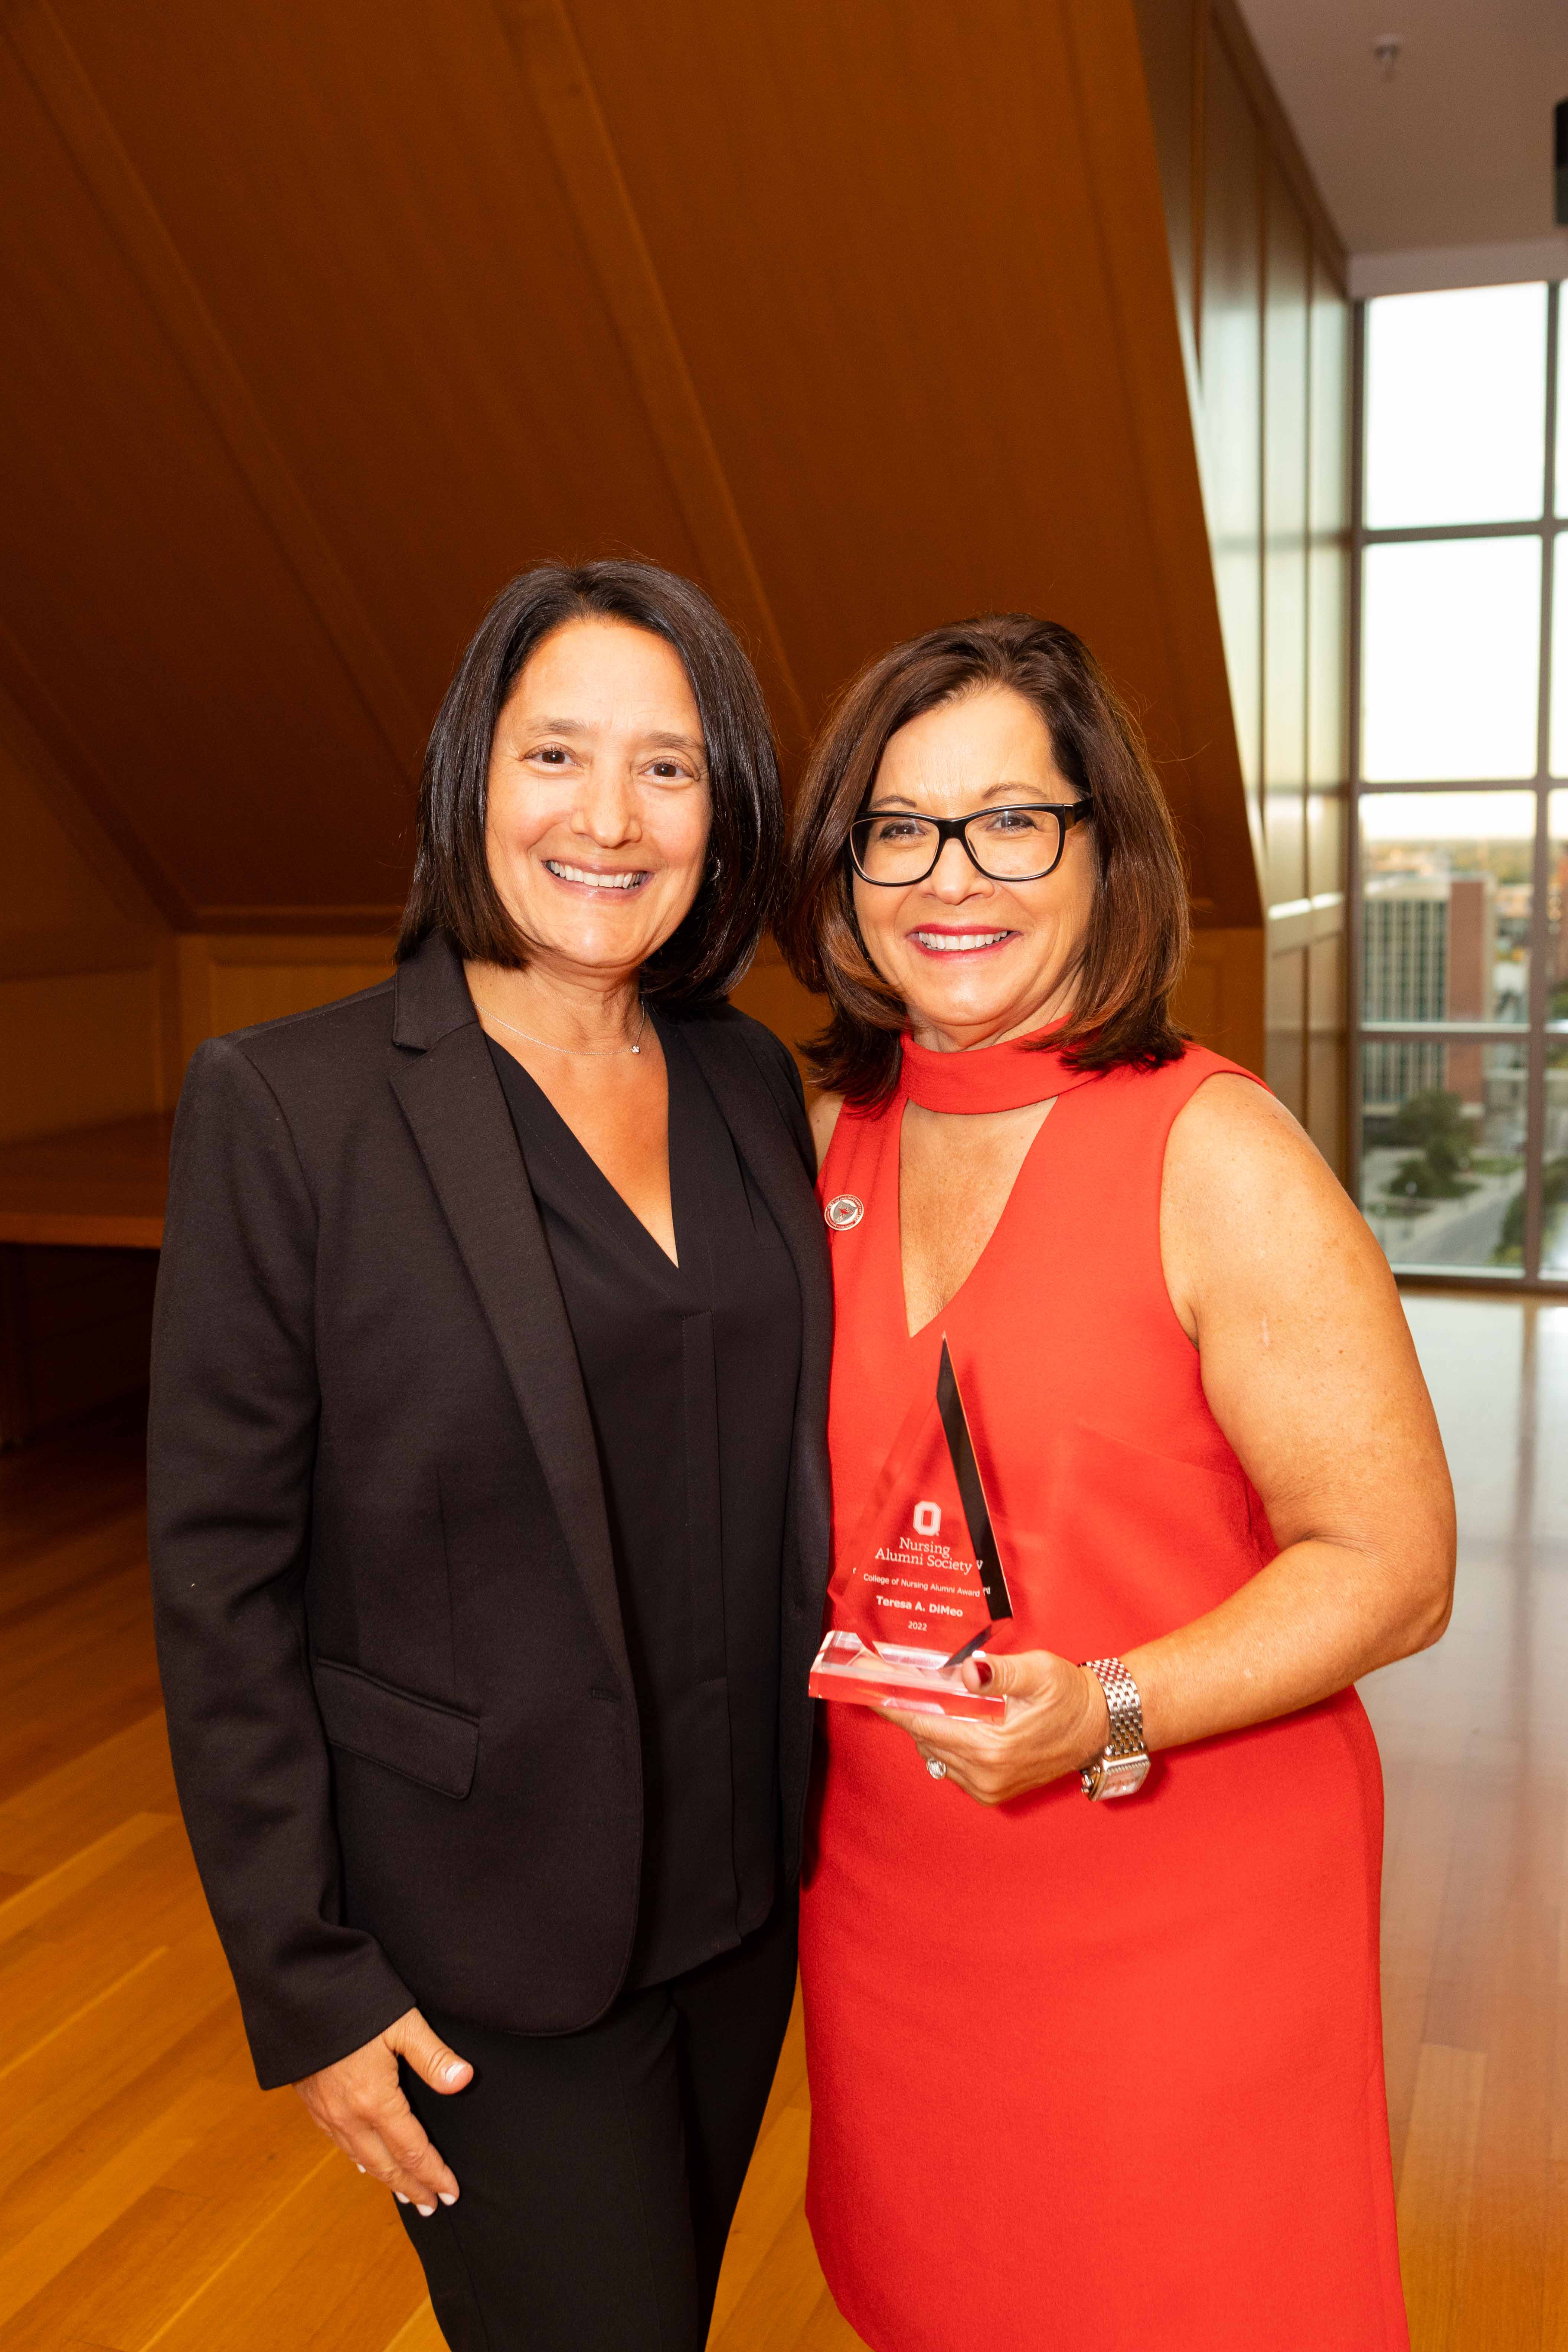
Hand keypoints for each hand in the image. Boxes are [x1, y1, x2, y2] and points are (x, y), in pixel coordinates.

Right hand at [294, 2007, 472, 2213]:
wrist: (298, 1993)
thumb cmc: (355, 2003)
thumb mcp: (402, 2023)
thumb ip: (433, 2056)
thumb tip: (465, 2080)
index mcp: (374, 2100)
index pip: (412, 2150)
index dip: (434, 2173)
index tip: (451, 2193)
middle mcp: (348, 2115)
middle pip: (386, 2164)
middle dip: (412, 2187)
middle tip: (432, 2206)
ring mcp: (326, 2112)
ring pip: (360, 2158)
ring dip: (385, 2178)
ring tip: (406, 2193)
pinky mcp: (311, 2102)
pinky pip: (339, 2143)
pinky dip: (359, 2159)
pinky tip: (364, 2163)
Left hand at [882, 1649, 1111, 1805]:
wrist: (1098, 1726)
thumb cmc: (1069, 1696)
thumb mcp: (1040, 1672)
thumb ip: (1001, 1672)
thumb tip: (971, 1670)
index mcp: (991, 1746)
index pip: (925, 1722)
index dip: (893, 1703)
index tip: (867, 1688)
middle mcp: (984, 1773)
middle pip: (925, 1736)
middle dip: (907, 1708)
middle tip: (889, 1681)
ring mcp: (987, 1786)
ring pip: (935, 1751)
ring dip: (927, 1724)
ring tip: (924, 1695)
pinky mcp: (991, 1791)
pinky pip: (950, 1764)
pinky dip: (943, 1741)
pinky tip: (950, 1718)